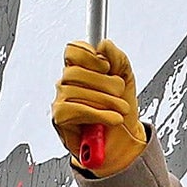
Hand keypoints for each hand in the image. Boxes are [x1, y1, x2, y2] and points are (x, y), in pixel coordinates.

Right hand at [52, 40, 146, 174]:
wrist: (124, 141)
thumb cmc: (121, 110)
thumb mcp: (126, 79)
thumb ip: (117, 59)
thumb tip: (104, 45)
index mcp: (81, 69)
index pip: (73, 50)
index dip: (90, 56)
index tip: (107, 67)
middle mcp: (67, 83)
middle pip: (76, 71)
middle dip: (104, 83)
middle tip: (119, 93)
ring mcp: (61, 99)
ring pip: (77, 91)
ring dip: (105, 102)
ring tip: (120, 110)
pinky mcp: (60, 118)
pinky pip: (74, 109)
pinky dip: (97, 114)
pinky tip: (111, 119)